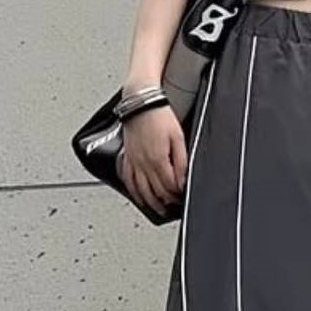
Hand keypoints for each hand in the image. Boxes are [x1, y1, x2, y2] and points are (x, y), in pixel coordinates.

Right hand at [119, 102, 187, 216]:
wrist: (140, 102)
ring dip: (150, 202)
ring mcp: (133, 161)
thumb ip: (181, 162)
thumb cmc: (159, 115)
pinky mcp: (127, 156)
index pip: (169, 186)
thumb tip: (183, 181)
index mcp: (158, 159)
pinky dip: (134, 192)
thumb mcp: (178, 138)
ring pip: (140, 190)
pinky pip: (128, 180)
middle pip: (155, 192)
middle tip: (173, 205)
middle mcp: (144, 163)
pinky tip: (139, 197)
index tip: (181, 197)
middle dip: (166, 201)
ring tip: (159, 209)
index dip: (177, 194)